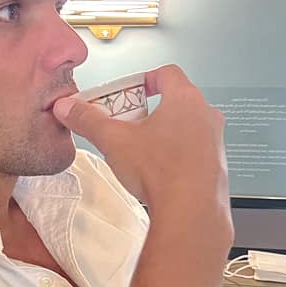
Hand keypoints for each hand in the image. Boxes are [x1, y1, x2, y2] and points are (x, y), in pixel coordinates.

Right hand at [53, 64, 232, 256]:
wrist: (191, 213)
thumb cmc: (164, 173)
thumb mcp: (114, 141)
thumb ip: (88, 120)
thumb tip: (70, 108)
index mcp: (185, 99)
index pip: (166, 73)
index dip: (144, 78)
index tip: (129, 92)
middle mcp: (206, 116)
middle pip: (175, 100)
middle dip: (148, 110)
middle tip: (127, 124)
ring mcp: (214, 141)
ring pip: (186, 127)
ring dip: (164, 133)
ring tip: (141, 150)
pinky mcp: (216, 165)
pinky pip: (194, 150)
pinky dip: (176, 154)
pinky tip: (158, 171)